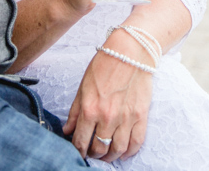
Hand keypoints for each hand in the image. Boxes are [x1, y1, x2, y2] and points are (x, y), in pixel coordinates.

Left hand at [64, 36, 153, 161]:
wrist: (131, 52)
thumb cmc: (104, 65)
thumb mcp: (83, 87)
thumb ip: (75, 111)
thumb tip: (67, 130)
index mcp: (90, 110)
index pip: (81, 141)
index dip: (78, 150)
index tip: (78, 151)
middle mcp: (108, 117)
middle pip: (99, 149)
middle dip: (93, 154)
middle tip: (92, 153)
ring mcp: (126, 118)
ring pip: (117, 150)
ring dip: (110, 157)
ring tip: (106, 155)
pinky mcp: (141, 116)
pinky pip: (136, 142)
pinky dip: (130, 152)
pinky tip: (124, 153)